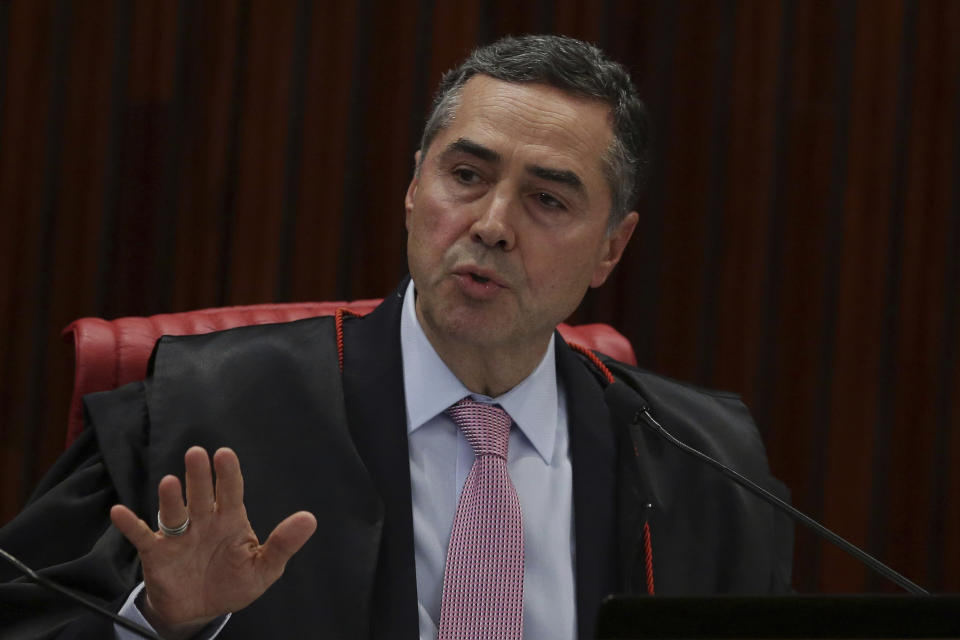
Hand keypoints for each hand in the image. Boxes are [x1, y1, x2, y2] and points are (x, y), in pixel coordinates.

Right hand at [110, 446, 316, 638]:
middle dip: (199, 476)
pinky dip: (130, 525)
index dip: (228, 474)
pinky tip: (119, 512)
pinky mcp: (157, 554)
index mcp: (230, 520)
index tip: (225, 454)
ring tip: (170, 482)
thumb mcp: (264, 568)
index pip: (231, 492)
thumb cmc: (233, 582)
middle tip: (197, 453)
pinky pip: (141, 537)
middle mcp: (203, 521)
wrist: (201, 610)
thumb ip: (283, 544)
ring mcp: (178, 536)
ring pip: (174, 513)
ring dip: (170, 499)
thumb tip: (309, 519)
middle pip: (201, 495)